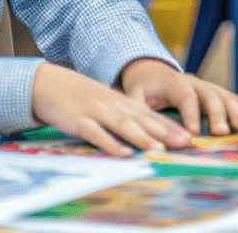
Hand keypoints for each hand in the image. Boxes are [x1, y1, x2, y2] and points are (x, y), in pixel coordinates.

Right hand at [32, 62, 191, 155]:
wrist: (47, 83)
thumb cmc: (79, 96)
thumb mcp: (105, 102)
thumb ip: (124, 115)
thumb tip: (147, 132)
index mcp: (120, 101)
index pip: (151, 114)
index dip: (170, 125)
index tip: (190, 137)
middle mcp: (112, 105)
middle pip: (143, 119)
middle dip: (165, 132)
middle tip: (186, 143)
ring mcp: (96, 112)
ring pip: (123, 125)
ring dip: (143, 137)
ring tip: (161, 149)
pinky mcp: (78, 121)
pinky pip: (97, 134)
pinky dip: (111, 143)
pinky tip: (124, 153)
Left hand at [120, 57, 237, 137]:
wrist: (150, 69)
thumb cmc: (142, 86)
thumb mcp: (133, 96)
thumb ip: (139, 112)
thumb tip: (144, 136)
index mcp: (173, 82)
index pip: (185, 96)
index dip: (191, 114)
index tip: (193, 134)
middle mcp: (194, 81)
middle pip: (210, 95)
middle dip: (218, 114)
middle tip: (223, 133)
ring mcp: (207, 85)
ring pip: (226, 96)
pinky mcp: (216, 92)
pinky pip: (234, 98)